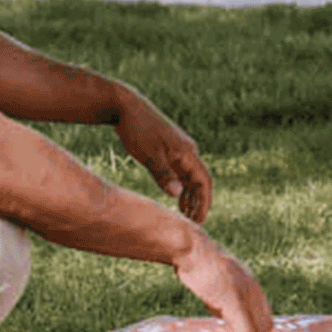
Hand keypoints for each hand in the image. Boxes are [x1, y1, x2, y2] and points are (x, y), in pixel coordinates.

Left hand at [114, 88, 213, 223]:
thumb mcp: (148, 155)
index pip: (204, 181)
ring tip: (185, 216)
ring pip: (191, 177)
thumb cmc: (137, 130)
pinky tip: (177, 198)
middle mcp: (188, 151)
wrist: (127, 107)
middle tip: (193, 224)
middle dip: (199, 203)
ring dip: (191, 197)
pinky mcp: (170, 149)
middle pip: (200, 181)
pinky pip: (182, 172)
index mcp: (187, 152)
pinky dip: (182, 187)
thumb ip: (163, 175)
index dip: (204, 202)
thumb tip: (176, 195)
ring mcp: (180, 150)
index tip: (199, 221)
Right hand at [174, 227, 273, 331]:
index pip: (266, 317)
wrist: (190, 249)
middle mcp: (254, 291)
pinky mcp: (234, 301)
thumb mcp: (217, 286)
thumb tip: (222, 315)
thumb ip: (224, 300)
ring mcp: (246, 296)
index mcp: (252, 287)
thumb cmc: (199, 265)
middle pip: (267, 327)